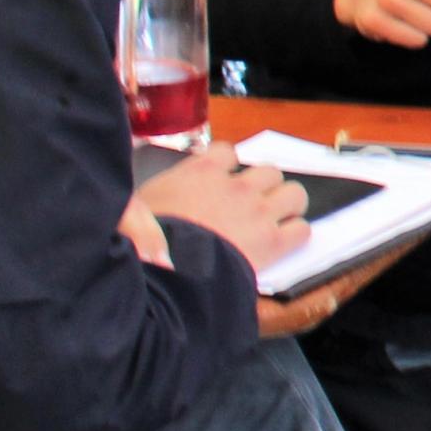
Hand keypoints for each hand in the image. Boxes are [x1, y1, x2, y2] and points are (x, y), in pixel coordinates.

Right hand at [126, 144, 310, 273]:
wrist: (163, 277)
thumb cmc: (139, 247)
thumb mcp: (130, 211)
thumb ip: (144, 197)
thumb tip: (137, 202)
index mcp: (200, 173)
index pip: (227, 153)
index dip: (228, 168)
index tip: (222, 182)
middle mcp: (234, 186)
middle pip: (268, 171)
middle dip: (263, 186)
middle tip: (252, 206)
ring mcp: (257, 211)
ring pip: (293, 193)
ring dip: (285, 205)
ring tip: (273, 222)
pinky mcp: (273, 241)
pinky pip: (301, 229)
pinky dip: (295, 234)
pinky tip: (282, 243)